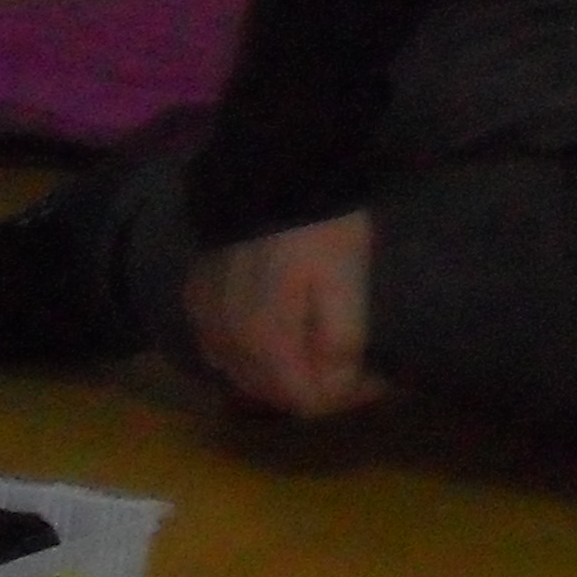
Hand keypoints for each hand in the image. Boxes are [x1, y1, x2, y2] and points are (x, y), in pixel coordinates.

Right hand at [181, 213, 390, 417]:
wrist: (269, 173)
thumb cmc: (319, 230)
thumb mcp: (346, 283)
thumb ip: (339, 344)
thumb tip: (335, 393)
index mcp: (266, 348)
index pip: (309, 403)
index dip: (351, 397)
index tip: (381, 373)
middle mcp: (226, 347)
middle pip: (276, 394)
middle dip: (318, 388)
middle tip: (356, 365)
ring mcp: (204, 324)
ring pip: (244, 376)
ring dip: (283, 374)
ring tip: (319, 352)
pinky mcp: (195, 299)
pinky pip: (220, 348)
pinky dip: (249, 353)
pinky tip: (272, 334)